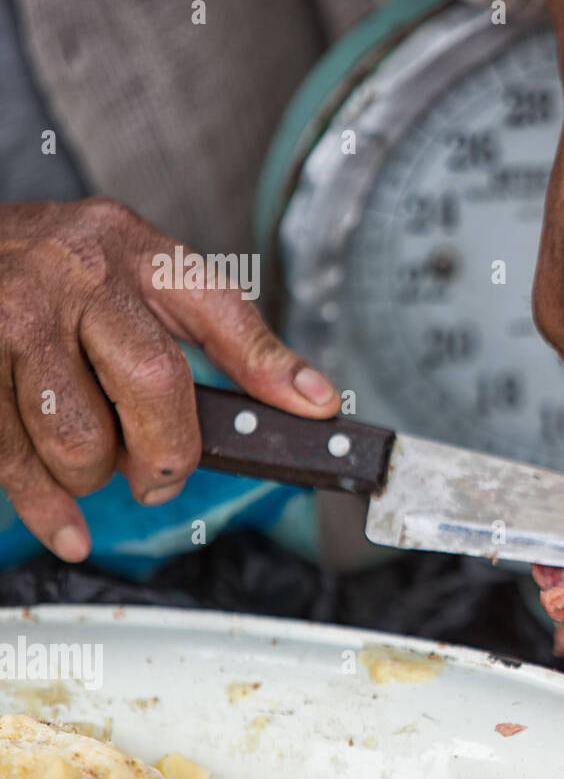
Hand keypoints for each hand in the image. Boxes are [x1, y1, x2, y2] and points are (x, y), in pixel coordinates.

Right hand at [0, 198, 339, 560]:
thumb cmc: (69, 271)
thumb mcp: (152, 276)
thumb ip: (232, 336)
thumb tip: (316, 398)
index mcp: (136, 252)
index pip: (221, 313)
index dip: (272, 367)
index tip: (317, 412)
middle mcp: (75, 276)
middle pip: (153, 386)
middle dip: (167, 452)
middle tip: (162, 475)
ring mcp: (12, 319)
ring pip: (78, 439)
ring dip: (95, 474)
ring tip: (93, 457)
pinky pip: (11, 458)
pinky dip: (46, 508)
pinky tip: (67, 526)